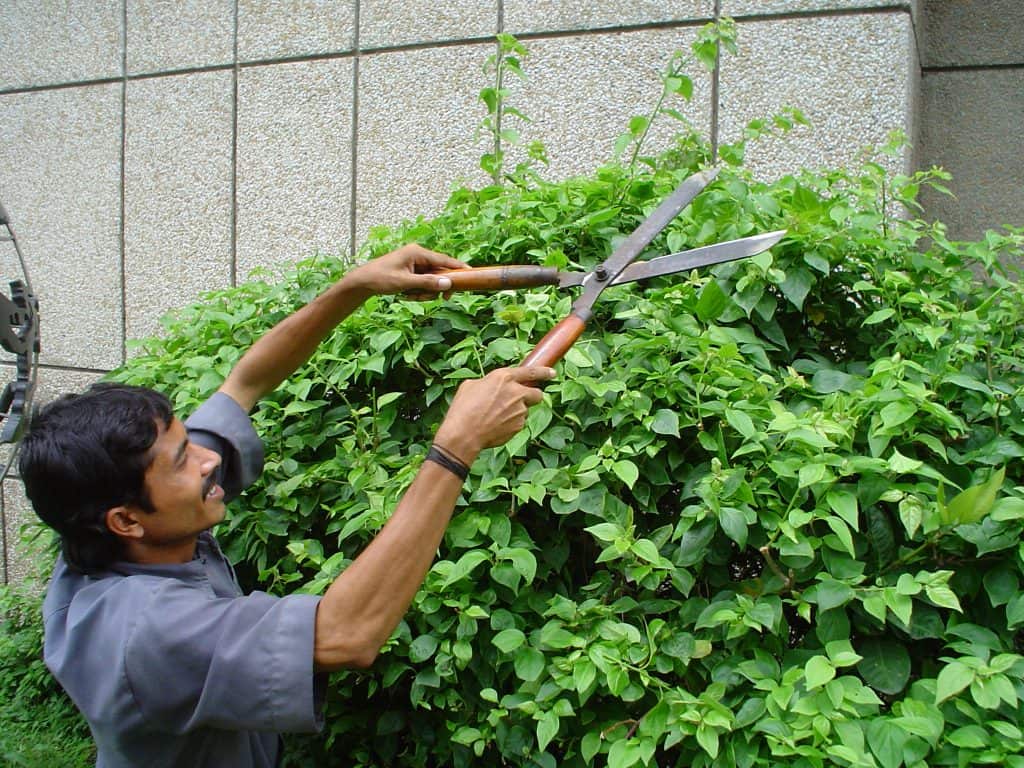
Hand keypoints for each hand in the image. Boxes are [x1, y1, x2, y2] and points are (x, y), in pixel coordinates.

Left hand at [345, 244, 465, 299]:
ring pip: (431, 280)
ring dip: (424, 292)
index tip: (471, 273)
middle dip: (434, 287)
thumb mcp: (405, 283)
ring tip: (409, 296)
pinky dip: (418, 291)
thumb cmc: (381, 279)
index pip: (444, 260)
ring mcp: (415, 263)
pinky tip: (406, 295)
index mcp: (417, 252)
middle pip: (439, 273)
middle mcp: (418, 255)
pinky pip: (423, 283)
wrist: (363, 282)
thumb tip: (448, 283)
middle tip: (432, 298)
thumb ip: (428, 282)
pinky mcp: (411, 271)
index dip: (458, 267)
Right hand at [433, 366, 555, 462]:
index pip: (532, 372)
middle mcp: (516, 393)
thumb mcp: (471, 385)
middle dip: (532, 396)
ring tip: (496, 417)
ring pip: (525, 410)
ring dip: (516, 412)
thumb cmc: (463, 408)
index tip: (552, 373)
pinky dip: (510, 424)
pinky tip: (495, 426)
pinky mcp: (519, 426)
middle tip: (520, 401)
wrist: (464, 433)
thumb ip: (489, 383)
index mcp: (504, 377)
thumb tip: (493, 387)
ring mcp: (520, 411)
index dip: (545, 372)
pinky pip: (518, 423)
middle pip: (537, 394)